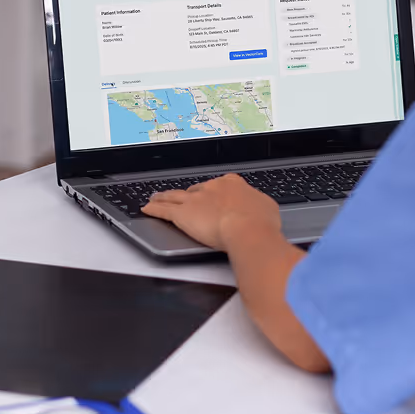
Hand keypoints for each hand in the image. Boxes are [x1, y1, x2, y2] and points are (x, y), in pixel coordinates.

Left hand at [141, 173, 282, 250]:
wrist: (247, 229)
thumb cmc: (260, 222)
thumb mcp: (267, 208)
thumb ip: (258, 205)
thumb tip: (258, 208)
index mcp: (232, 183)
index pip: (218, 186)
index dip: (212, 192)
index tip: (212, 196)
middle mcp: (212, 188)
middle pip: (195, 191)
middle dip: (189, 196)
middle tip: (184, 200)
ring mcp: (195, 199)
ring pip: (175, 196)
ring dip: (165, 197)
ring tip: (157, 198)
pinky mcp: (182, 214)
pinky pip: (163, 210)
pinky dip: (154, 209)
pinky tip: (147, 208)